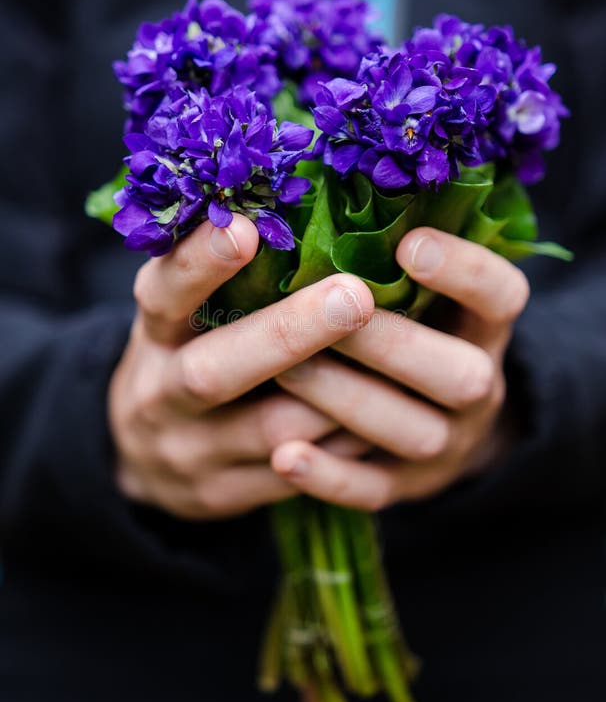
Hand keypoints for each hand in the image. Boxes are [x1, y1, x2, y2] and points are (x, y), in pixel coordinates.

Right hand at [109, 215, 373, 519]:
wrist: (141, 454)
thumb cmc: (182, 352)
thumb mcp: (179, 312)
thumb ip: (216, 275)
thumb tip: (293, 205)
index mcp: (151, 333)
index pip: (162, 294)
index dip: (199, 264)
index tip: (246, 227)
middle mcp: (160, 394)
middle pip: (217, 372)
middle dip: (288, 334)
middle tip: (355, 297)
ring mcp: (191, 452)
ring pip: (271, 431)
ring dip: (337, 394)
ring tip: (399, 355)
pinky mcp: (221, 496)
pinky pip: (292, 478)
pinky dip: (342, 446)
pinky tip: (387, 415)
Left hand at [272, 227, 529, 508]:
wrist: (425, 416)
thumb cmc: (402, 329)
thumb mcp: (413, 293)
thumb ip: (385, 262)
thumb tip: (325, 200)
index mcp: (483, 329)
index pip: (502, 298)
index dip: (465, 273)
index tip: (408, 243)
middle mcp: (477, 389)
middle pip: (461, 376)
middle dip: (390, 343)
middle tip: (325, 312)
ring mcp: (446, 444)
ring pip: (414, 432)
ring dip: (349, 400)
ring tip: (284, 371)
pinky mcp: (404, 486)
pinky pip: (374, 492)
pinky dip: (329, 478)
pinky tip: (282, 457)